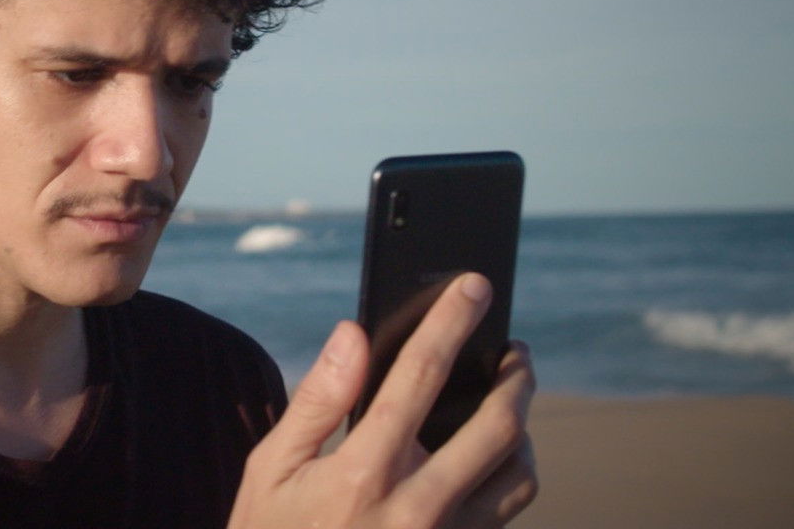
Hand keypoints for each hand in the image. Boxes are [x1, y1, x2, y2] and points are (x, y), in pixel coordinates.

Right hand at [228, 273, 536, 528]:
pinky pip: (505, 516)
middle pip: (496, 425)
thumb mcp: (269, 471)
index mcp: (363, 472)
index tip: (475, 287)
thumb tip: (353, 335)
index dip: (450, 322)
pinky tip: (492, 461)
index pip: (419, 375)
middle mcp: (417, 509)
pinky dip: (510, 478)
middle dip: (515, 376)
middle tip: (516, 352)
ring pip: (518, 476)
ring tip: (511, 404)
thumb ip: (316, 399)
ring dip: (523, 431)